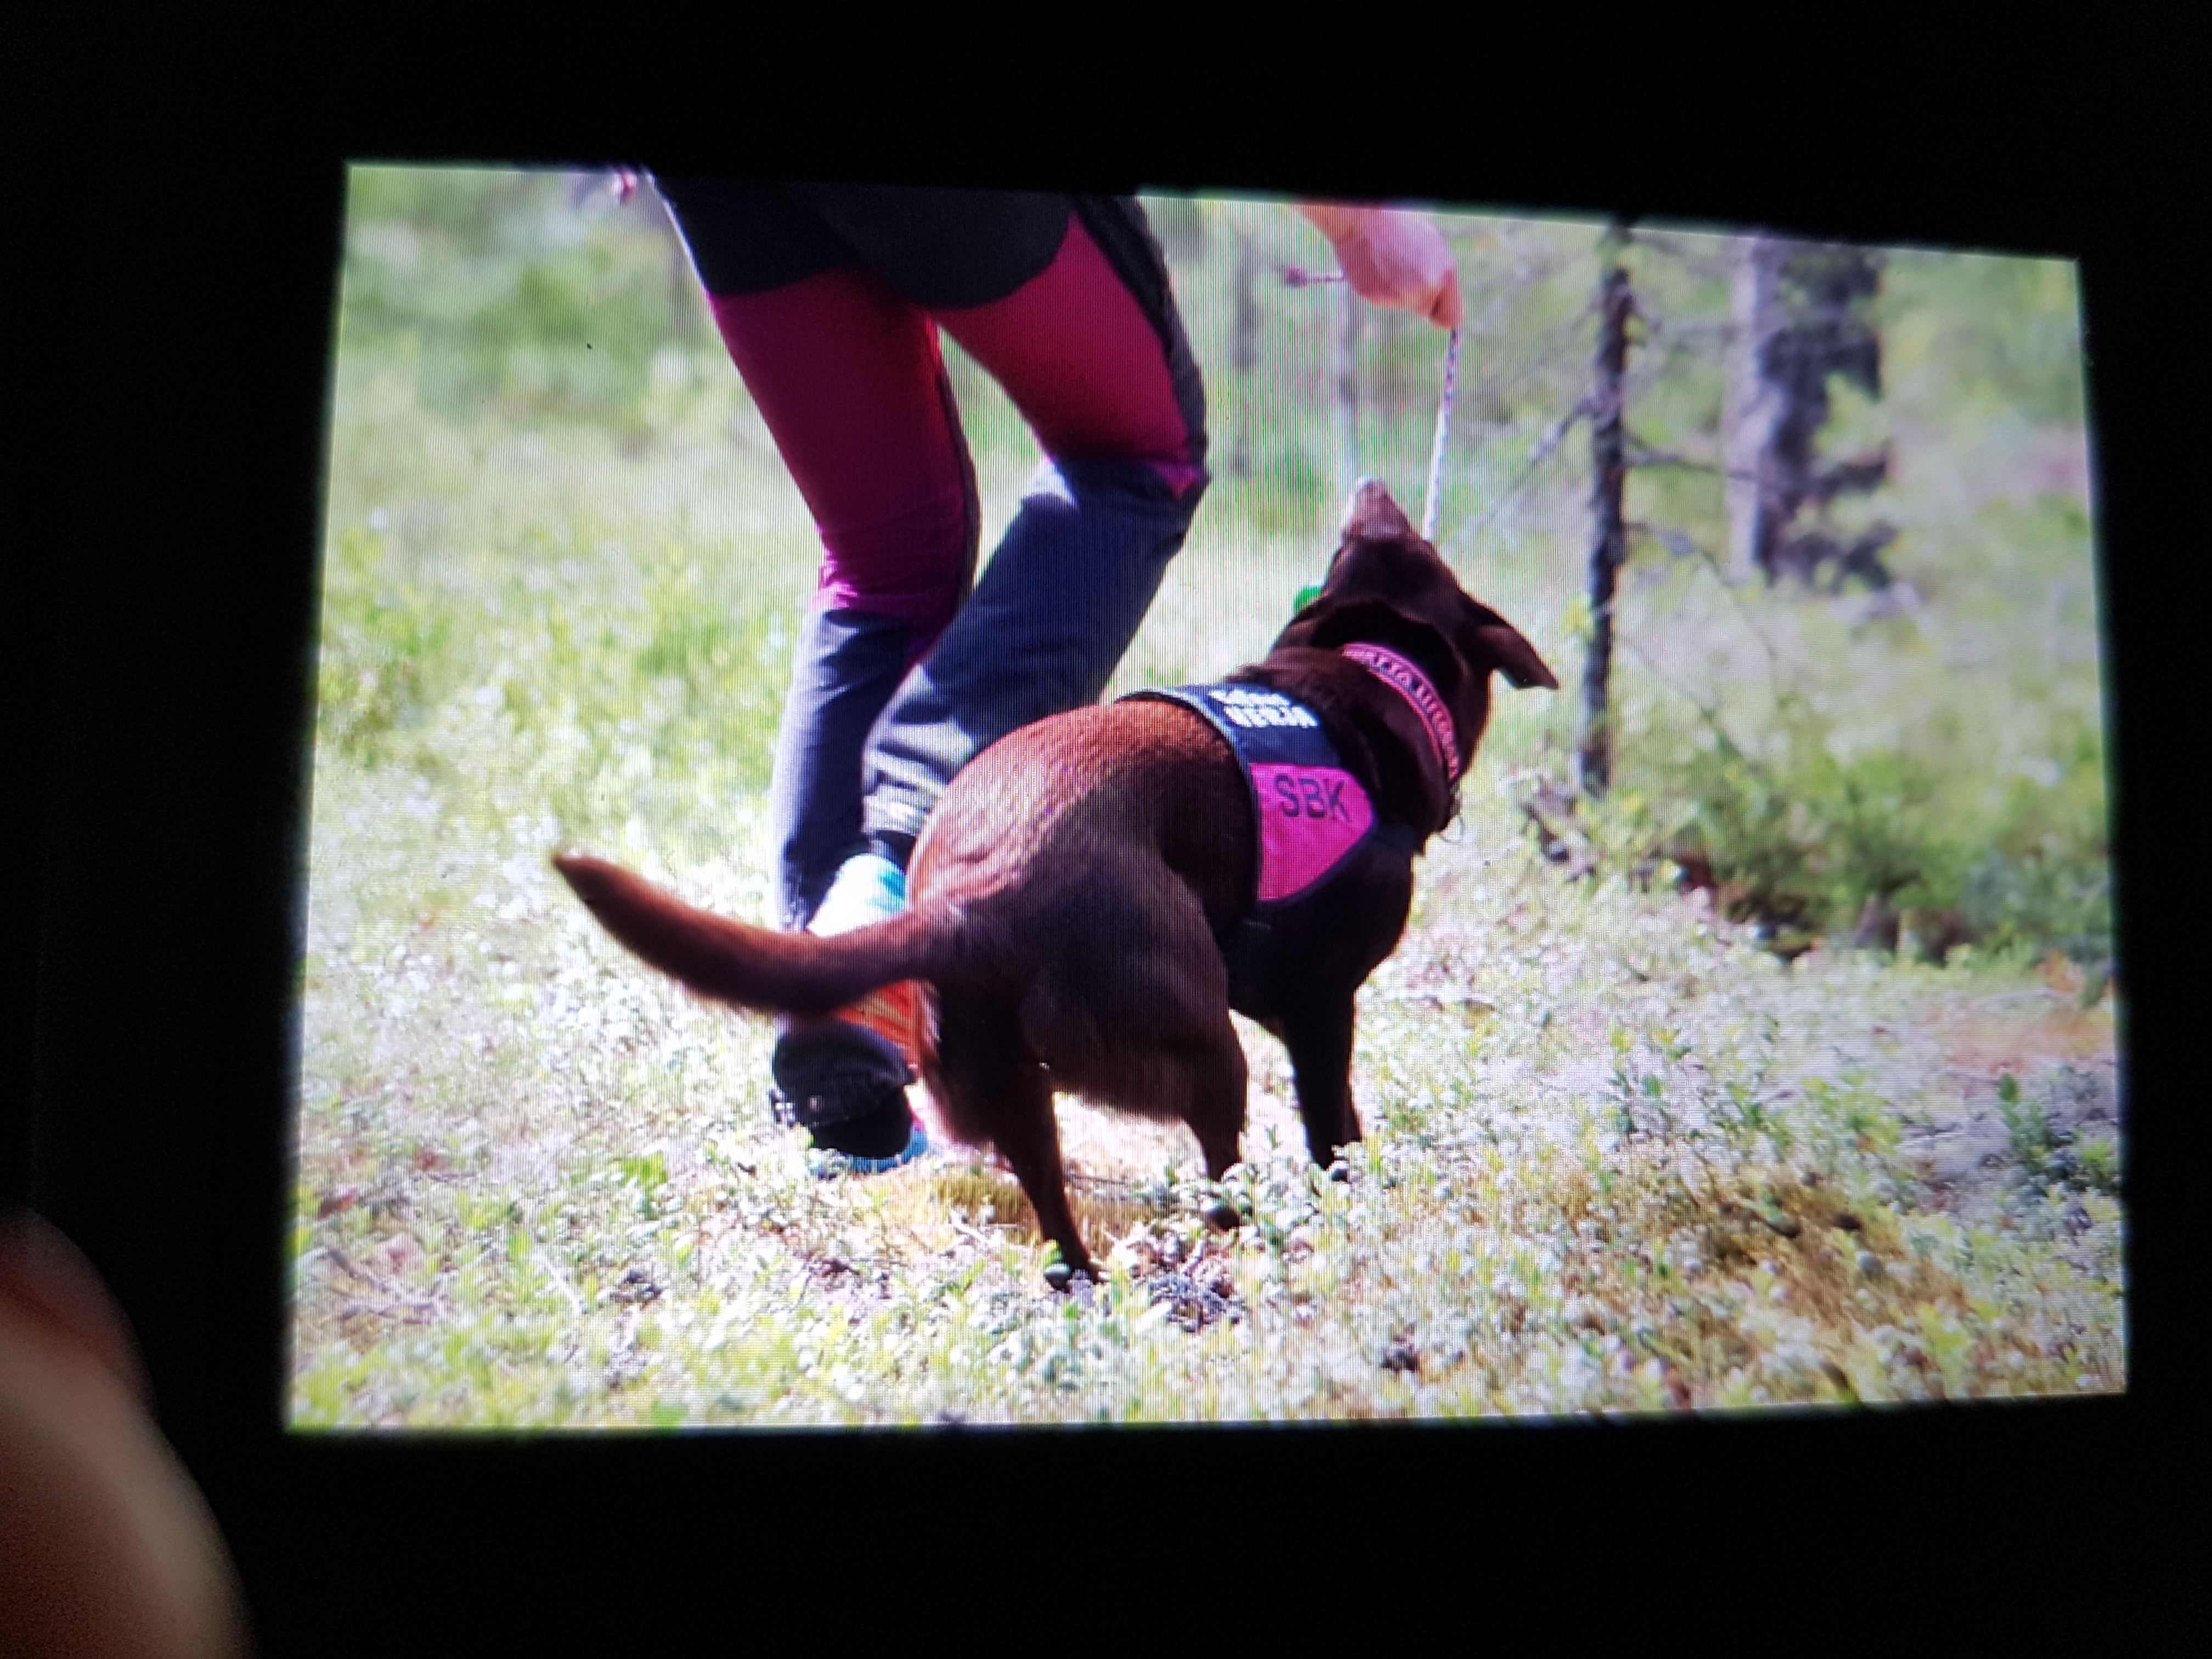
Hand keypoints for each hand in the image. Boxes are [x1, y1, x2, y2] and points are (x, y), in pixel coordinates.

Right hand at [1297, 204, 1463, 329]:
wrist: (1366, 224)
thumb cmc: (1401, 232)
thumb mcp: (1433, 249)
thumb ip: (1441, 277)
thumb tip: (1441, 300)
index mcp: (1445, 275)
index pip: (1451, 318)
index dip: (1443, 312)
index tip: (1435, 309)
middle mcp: (1426, 288)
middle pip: (1425, 311)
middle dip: (1417, 298)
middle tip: (1405, 272)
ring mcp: (1401, 296)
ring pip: (1403, 305)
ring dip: (1398, 291)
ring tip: (1390, 265)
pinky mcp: (1379, 299)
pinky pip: (1384, 301)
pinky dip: (1381, 289)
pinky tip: (1377, 269)